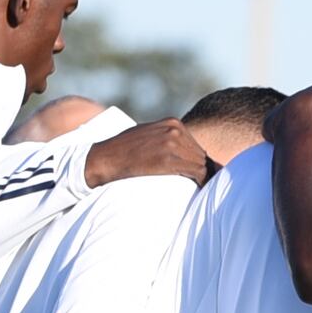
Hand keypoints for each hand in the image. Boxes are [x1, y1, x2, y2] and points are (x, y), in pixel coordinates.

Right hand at [81, 120, 212, 189]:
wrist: (104, 158)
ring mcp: (172, 142)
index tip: (204, 175)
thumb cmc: (123, 151)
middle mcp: (175, 129)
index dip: (200, 162)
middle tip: (207, 185)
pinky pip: (196, 171)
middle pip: (201, 154)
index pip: (195, 144)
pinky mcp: (169, 158)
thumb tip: (181, 152)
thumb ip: (165, 139)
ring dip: (203, 177)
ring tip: (203, 190)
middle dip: (204, 170)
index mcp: (172, 123)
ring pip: (201, 163)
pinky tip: (198, 189)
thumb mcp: (148, 136)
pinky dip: (201, 181)